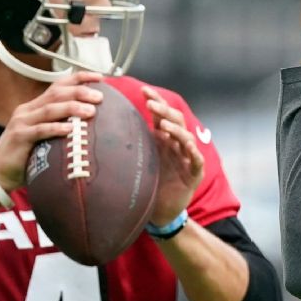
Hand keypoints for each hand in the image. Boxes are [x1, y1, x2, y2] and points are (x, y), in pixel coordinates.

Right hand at [0, 71, 105, 190]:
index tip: (99, 77)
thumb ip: (62, 125)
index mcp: (35, 106)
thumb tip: (92, 123)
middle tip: (99, 97)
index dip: (79, 78)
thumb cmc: (28, 155)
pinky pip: (40, 130)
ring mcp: (21, 122)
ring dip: (72, 108)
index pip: (58, 85)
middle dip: (79, 92)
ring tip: (91, 111)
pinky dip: (56, 128)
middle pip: (56, 94)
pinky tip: (70, 129)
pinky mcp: (19, 137)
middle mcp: (28, 110)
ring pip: (49, 109)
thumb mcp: (45, 136)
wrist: (0, 173)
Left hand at [142, 87, 203, 226]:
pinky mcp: (194, 173)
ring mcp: (187, 158)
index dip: (155, 101)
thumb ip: (131, 143)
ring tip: (164, 124)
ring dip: (176, 129)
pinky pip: (196, 160)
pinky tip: (188, 145)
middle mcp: (177, 144)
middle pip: (175, 120)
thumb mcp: (139, 159)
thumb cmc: (150, 183)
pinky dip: (193, 152)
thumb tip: (104, 126)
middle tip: (151, 103)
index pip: (162, 115)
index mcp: (164, 139)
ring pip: (186, 137)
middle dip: (164, 110)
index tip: (144, 90)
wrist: (161, 210)